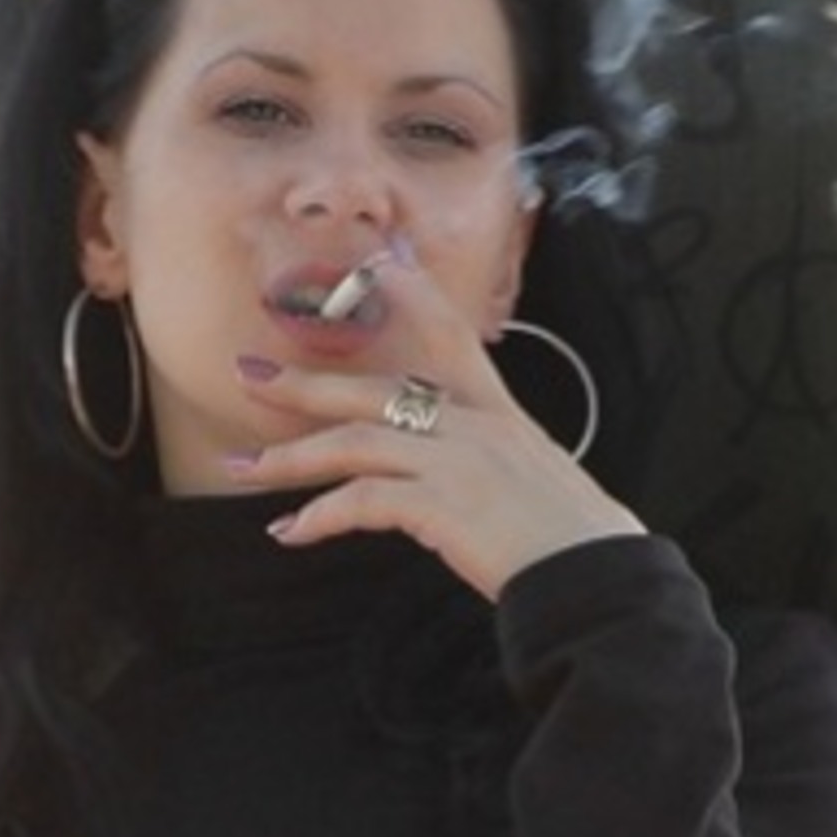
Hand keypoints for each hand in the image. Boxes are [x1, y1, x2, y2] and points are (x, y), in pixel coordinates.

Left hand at [226, 252, 643, 600]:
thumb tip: (455, 480)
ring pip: (352, 442)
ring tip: (244, 470)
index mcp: (497, 414)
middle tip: (248, 374)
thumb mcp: (533, 482)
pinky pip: (362, 500)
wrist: (593, 576)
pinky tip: (291, 532)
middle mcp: (474, 425)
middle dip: (303, 384)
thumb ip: (490, 467)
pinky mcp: (443, 504)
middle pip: (371, 390)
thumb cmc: (567, 542)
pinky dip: (320, 516)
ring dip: (290, 458)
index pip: (448, 335)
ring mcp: (457, 460)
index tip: (374, 260)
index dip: (411, 293)